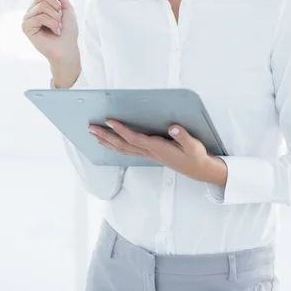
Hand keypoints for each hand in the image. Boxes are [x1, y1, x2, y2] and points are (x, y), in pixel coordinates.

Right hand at [21, 0, 78, 62]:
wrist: (68, 47)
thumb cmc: (68, 30)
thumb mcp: (66, 7)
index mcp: (41, 3)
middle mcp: (32, 9)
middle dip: (56, 5)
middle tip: (60, 16)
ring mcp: (28, 18)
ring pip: (42, 5)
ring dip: (56, 16)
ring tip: (57, 26)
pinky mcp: (26, 27)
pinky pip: (39, 17)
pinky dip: (52, 24)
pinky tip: (54, 31)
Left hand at [89, 120, 212, 182]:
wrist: (199, 170)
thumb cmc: (195, 156)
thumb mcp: (193, 145)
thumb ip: (183, 136)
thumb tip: (173, 127)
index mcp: (158, 148)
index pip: (135, 138)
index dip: (122, 130)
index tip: (110, 121)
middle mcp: (149, 152)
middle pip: (123, 145)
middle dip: (106, 136)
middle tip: (91, 128)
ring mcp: (148, 154)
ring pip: (122, 149)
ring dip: (107, 142)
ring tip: (94, 135)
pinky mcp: (149, 155)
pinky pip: (127, 151)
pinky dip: (115, 147)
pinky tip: (109, 143)